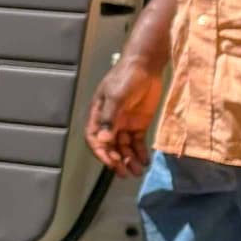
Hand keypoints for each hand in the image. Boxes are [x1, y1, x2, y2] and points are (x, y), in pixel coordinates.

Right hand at [88, 47, 164, 176]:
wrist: (146, 66)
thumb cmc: (126, 77)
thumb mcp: (117, 97)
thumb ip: (110, 118)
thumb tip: (102, 140)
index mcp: (98, 115)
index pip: (95, 139)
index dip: (101, 153)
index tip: (112, 163)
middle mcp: (110, 122)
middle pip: (110, 146)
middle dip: (117, 161)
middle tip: (126, 173)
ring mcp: (125, 124)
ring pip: (124, 147)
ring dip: (129, 160)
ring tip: (138, 171)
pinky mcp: (139, 124)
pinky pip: (138, 143)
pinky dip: (141, 153)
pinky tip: (145, 161)